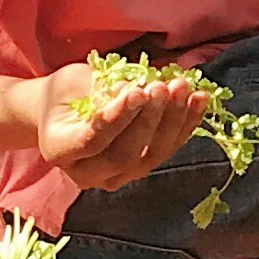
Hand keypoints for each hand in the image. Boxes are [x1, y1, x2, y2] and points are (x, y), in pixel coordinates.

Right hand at [34, 64, 208, 192]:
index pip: (92, 141)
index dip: (118, 118)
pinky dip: (184, 125)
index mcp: (60, 150)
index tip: (137, 90)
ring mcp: (115, 177)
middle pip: (123, 155)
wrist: (63, 113)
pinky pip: (165, 151)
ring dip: (172, 121)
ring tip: (184, 88)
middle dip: (148, 119)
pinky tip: (198, 99)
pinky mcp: (138, 169)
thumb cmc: (64, 93)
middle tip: (162, 86)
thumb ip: (102, 89)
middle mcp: (85, 173)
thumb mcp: (74, 82)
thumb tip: (140, 89)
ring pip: (149, 157)